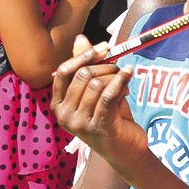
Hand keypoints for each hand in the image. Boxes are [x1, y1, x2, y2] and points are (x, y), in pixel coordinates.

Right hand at [52, 37, 144, 161]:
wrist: (125, 150)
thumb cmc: (109, 118)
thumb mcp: (95, 91)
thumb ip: (85, 66)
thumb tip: (81, 38)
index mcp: (58, 105)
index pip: (64, 72)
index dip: (84, 56)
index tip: (103, 48)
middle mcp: (64, 116)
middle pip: (83, 76)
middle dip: (104, 67)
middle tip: (118, 69)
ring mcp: (79, 124)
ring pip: (97, 84)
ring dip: (115, 78)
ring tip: (124, 84)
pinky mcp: (98, 127)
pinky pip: (108, 95)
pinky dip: (121, 80)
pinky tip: (129, 73)